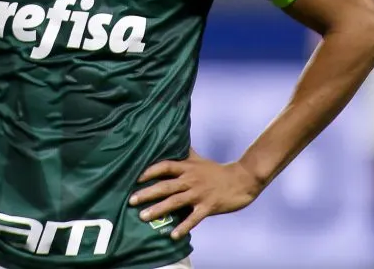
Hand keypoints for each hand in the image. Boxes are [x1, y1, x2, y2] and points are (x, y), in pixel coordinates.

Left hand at [129, 148, 263, 240]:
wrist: (242, 180)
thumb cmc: (216, 170)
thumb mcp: (198, 159)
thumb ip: (184, 153)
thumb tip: (173, 139)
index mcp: (187, 168)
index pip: (164, 166)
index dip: (149, 171)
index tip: (135, 178)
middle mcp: (190, 180)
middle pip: (165, 186)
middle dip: (147, 193)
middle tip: (131, 200)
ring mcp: (199, 194)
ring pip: (175, 202)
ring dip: (159, 210)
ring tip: (143, 217)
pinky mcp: (208, 206)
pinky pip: (194, 218)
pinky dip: (183, 227)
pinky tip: (173, 235)